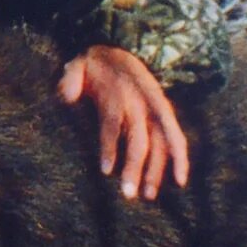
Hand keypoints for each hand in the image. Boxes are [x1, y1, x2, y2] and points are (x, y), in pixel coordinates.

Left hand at [57, 44, 190, 202]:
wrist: (120, 51)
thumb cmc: (96, 64)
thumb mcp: (80, 63)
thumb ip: (71, 78)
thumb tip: (66, 96)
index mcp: (119, 93)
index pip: (113, 124)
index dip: (109, 147)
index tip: (105, 171)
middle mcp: (140, 104)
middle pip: (139, 140)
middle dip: (134, 168)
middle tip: (127, 195)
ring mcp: (154, 111)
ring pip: (159, 144)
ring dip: (156, 170)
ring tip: (148, 195)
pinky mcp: (162, 116)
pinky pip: (173, 140)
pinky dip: (179, 158)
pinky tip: (180, 180)